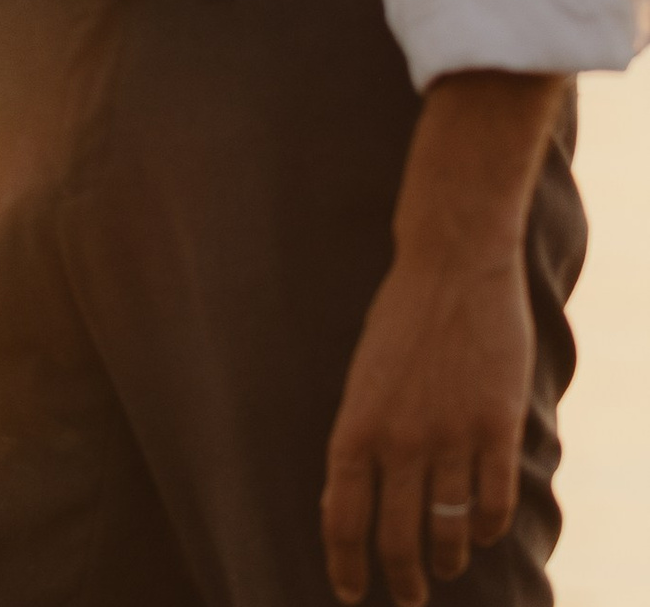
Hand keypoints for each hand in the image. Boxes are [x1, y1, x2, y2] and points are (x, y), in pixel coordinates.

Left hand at [320, 246, 530, 604]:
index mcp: (356, 424)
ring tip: (443, 569)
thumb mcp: (362, 377)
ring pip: (448, 527)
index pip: (343, 515)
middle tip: (407, 598)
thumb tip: (348, 499)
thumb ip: (360, 436)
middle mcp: (400, 439)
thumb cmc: (399, 319)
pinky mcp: (496, 426)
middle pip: (396, 536)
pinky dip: (486, 526)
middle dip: (400, 579)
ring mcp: (451, 435)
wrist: (451, 267)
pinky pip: (492, 499)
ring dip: (445, 557)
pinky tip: (479, 534)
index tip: (346, 590)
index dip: (344, 561)